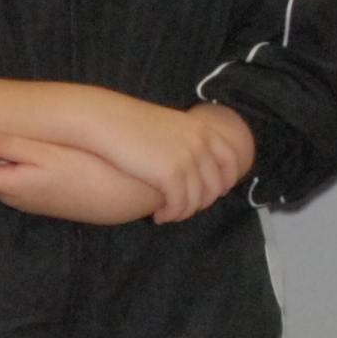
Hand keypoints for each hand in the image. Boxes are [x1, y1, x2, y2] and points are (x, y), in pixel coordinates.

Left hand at [0, 137, 166, 223]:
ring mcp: (32, 201)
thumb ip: (13, 147)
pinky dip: (11, 173)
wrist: (123, 198)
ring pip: (2, 181)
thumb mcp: (49, 155)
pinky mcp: (46, 201)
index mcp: (14, 183)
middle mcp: (17, 196)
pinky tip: (15, 160)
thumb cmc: (88, 171)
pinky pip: (19, 185)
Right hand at [77, 98, 254, 222]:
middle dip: (200, 202)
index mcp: (202, 130)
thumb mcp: (168, 126)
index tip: (215, 193)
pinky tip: (158, 216)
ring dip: (182, 212)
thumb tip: (190, 164)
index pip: (230, 160)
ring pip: (196, 200)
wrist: (106, 121)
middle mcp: (200, 144)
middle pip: (214, 186)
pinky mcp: (171, 175)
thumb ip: (185, 142)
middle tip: (182, 208)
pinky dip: (171, 214)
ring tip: (167, 215)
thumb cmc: (130, 124)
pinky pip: (179, 205)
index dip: (226, 181)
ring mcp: (188, 159)